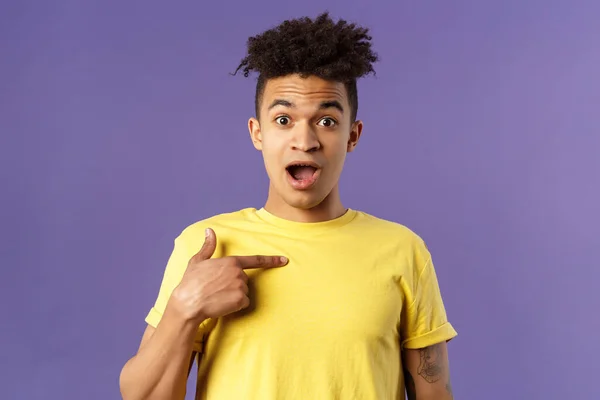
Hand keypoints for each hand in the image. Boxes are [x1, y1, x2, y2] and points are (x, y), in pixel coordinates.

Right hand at [170, 228, 287, 322]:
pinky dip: (235, 306)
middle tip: (216, 288)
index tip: (284, 260)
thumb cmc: (191, 282)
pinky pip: (243, 303)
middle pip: (245, 280)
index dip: (271, 260)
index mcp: (231, 262)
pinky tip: (222, 304)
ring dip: (234, 295)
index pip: (255, 260)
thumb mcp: (198, 261)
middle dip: (234, 284)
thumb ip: (208, 246)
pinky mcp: (241, 300)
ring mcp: (241, 287)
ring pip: (244, 292)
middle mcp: (239, 273)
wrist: (188, 303)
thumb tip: (209, 231)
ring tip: (217, 296)